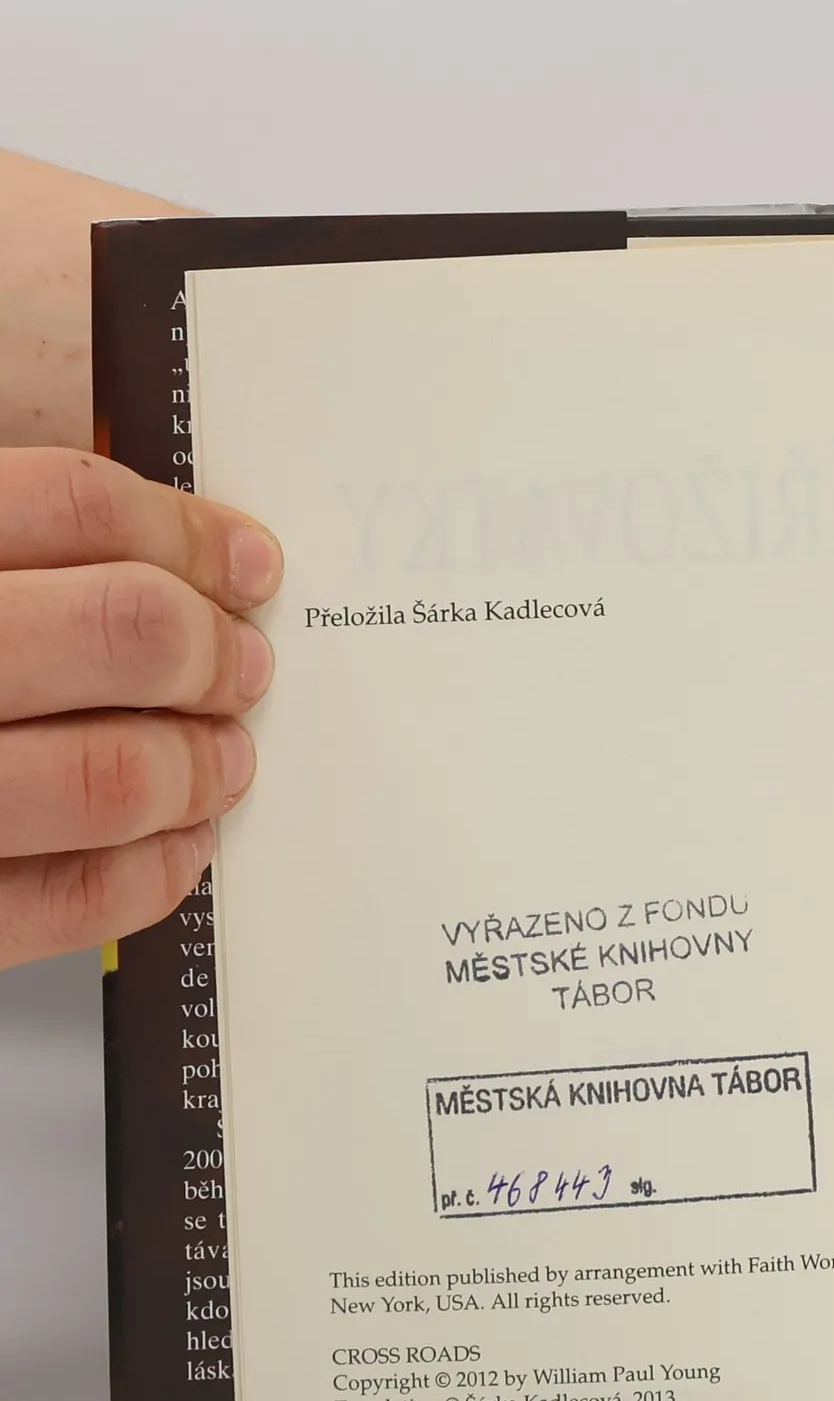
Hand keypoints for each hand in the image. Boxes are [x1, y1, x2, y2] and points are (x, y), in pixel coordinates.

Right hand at [0, 449, 278, 968]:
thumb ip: (3, 554)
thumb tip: (156, 555)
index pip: (71, 504)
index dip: (187, 534)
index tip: (244, 562)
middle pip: (122, 630)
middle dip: (212, 650)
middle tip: (242, 665)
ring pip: (113, 772)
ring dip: (200, 766)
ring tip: (223, 757)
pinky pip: (70, 896)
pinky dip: (154, 870)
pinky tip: (174, 842)